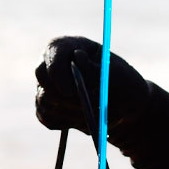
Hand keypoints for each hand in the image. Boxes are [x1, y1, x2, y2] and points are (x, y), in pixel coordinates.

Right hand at [34, 36, 149, 136]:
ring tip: (96, 115)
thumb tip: (77, 57)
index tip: (70, 92)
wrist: (127, 108)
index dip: (57, 71)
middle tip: (84, 109)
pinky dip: (67, 123)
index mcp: (70, 46)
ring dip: (71, 113)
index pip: (53, 51)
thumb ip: (96, 67)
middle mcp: (54, 62)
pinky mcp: (47, 106)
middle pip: (41, 75)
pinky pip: (47, 117)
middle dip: (63, 96)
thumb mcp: (117, 74)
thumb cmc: (125, 85)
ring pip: (45, 100)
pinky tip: (85, 120)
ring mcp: (48, 84)